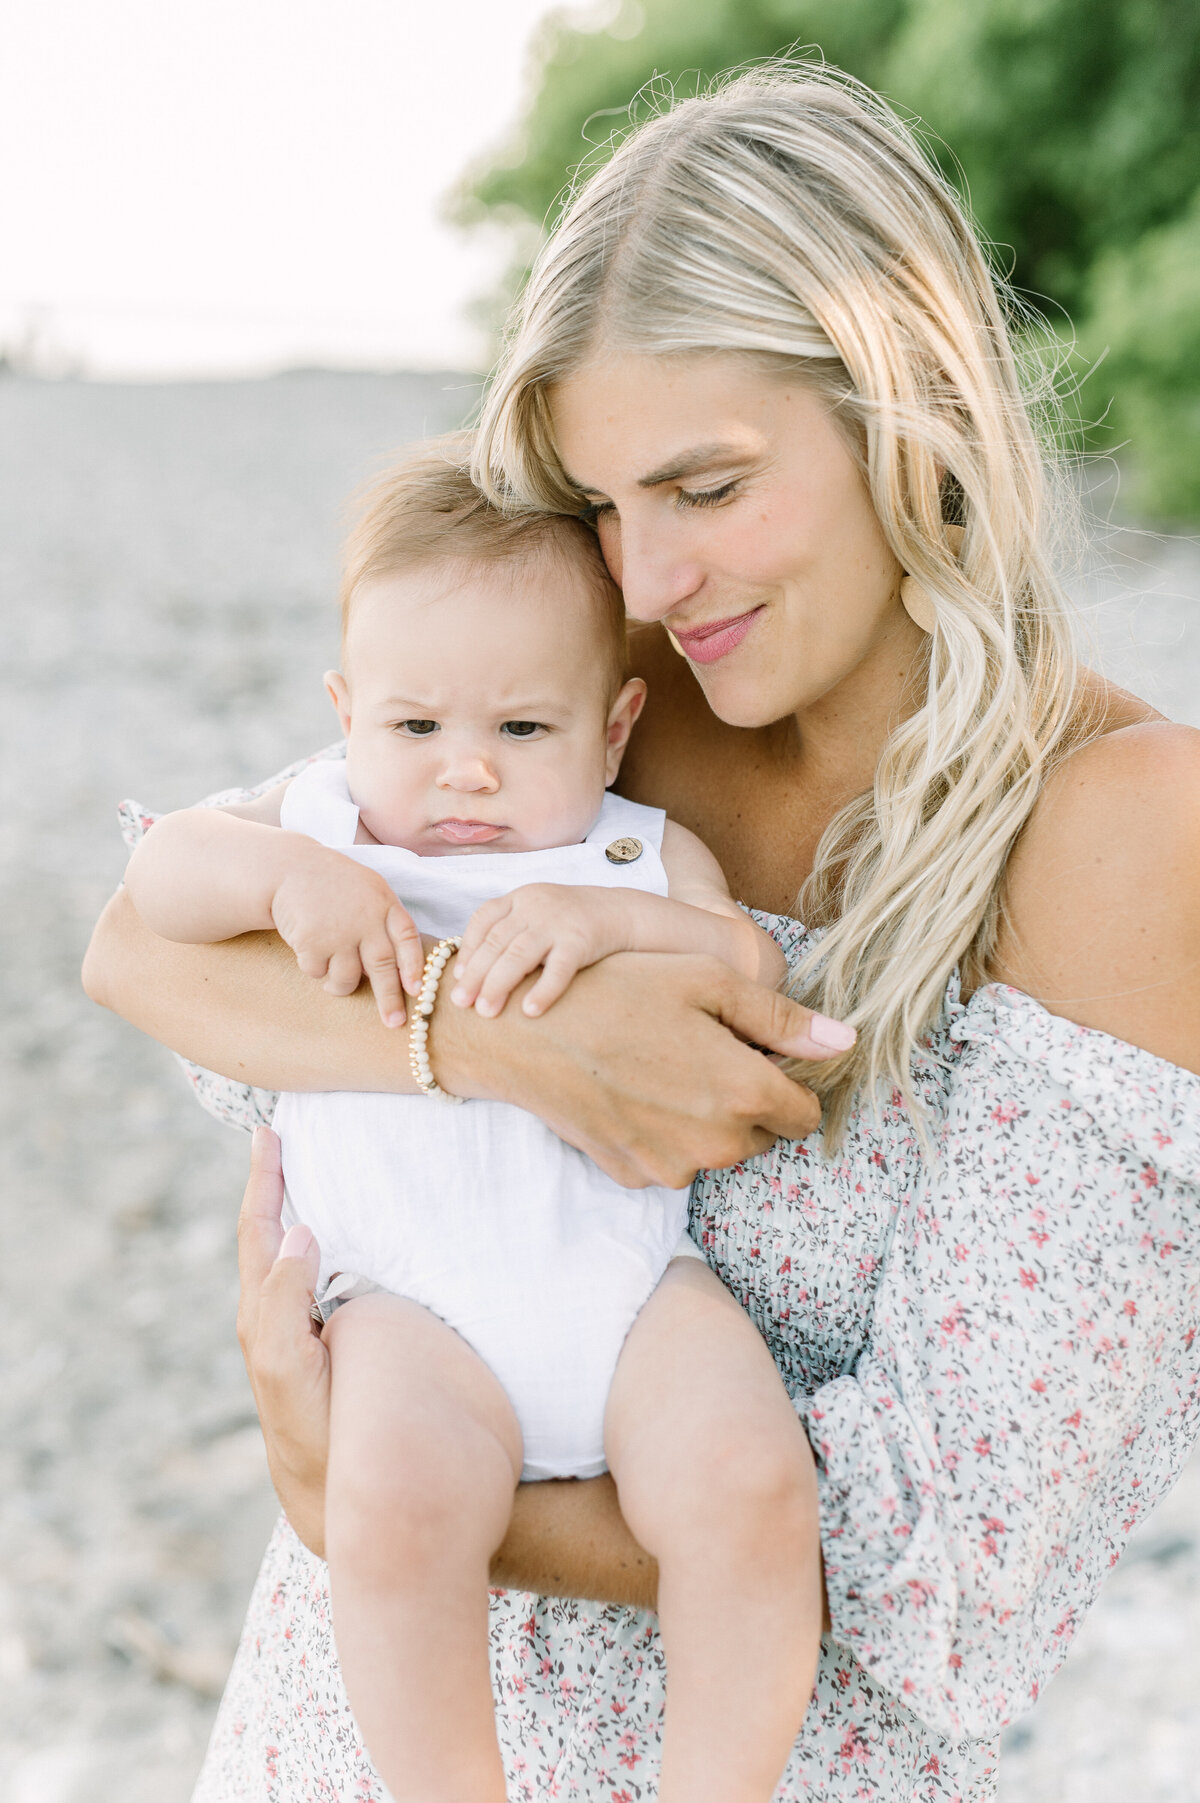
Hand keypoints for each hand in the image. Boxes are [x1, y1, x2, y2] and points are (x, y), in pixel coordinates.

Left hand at [236, 1127, 328, 1555]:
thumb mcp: (288, 1369)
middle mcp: (274, 1320)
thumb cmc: (315, 1437)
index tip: (268, 1133)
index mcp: (263, 1317)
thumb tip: (298, 1231)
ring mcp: (297, 1335)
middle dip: (269, 1187)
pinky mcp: (324, 1349)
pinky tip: (337, 1243)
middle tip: (278, 1139)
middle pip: (265, 1238)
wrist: (339, 1502)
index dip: (263, 1182)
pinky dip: (316, 1249)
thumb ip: (283, 1303)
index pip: (258, 1233)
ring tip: (302, 1176)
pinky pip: (312, 1282)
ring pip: (287, 1259)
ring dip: (289, 1215)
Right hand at [270, 845, 422, 1026]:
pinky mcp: (311, 942)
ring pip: (348, 979)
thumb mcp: (370, 891)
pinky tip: (310, 947)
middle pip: (383, 967)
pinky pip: (318, 973)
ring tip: (334, 973)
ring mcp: (338, 932)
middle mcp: (365, 920)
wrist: (290, 869)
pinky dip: (315, 968)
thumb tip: (401, 971)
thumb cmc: (337, 886)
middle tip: (395, 1023)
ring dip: (341, 985)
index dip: (414, 967)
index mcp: (384, 904)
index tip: (418, 991)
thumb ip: (386, 923)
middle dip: (390, 1000)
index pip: (408, 939)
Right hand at [435, 950, 853, 1187]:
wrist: (526, 1032)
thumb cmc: (619, 991)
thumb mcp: (706, 982)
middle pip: (760, 1134)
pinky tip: (632, 1091)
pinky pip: (670, 1160)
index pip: (804, 1115)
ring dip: (703, 1118)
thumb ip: (781, 1018)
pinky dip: (662, 1133)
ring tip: (659, 1066)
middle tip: (696, 1050)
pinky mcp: (632, 1176)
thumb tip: (846, 1042)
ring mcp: (671, 1167)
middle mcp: (715, 1144)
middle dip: (742, 1099)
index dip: (786, 1081)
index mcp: (744, 1093)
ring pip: (714, 1149)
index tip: (755, 1055)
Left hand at [452, 884, 624, 1017]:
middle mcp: (535, 906)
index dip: (468, 948)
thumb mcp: (536, 914)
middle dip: (476, 974)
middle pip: (496, 941)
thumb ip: (509, 932)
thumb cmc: (570, 921)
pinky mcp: (581, 941)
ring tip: (486, 1012)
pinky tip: (529, 1010)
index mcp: (520, 898)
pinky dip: (543, 990)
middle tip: (461, 1003)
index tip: (458, 977)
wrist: (621, 912)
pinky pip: (558, 969)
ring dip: (498, 985)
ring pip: (519, 955)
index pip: (483, 919)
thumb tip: (471, 972)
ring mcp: (558, 922)